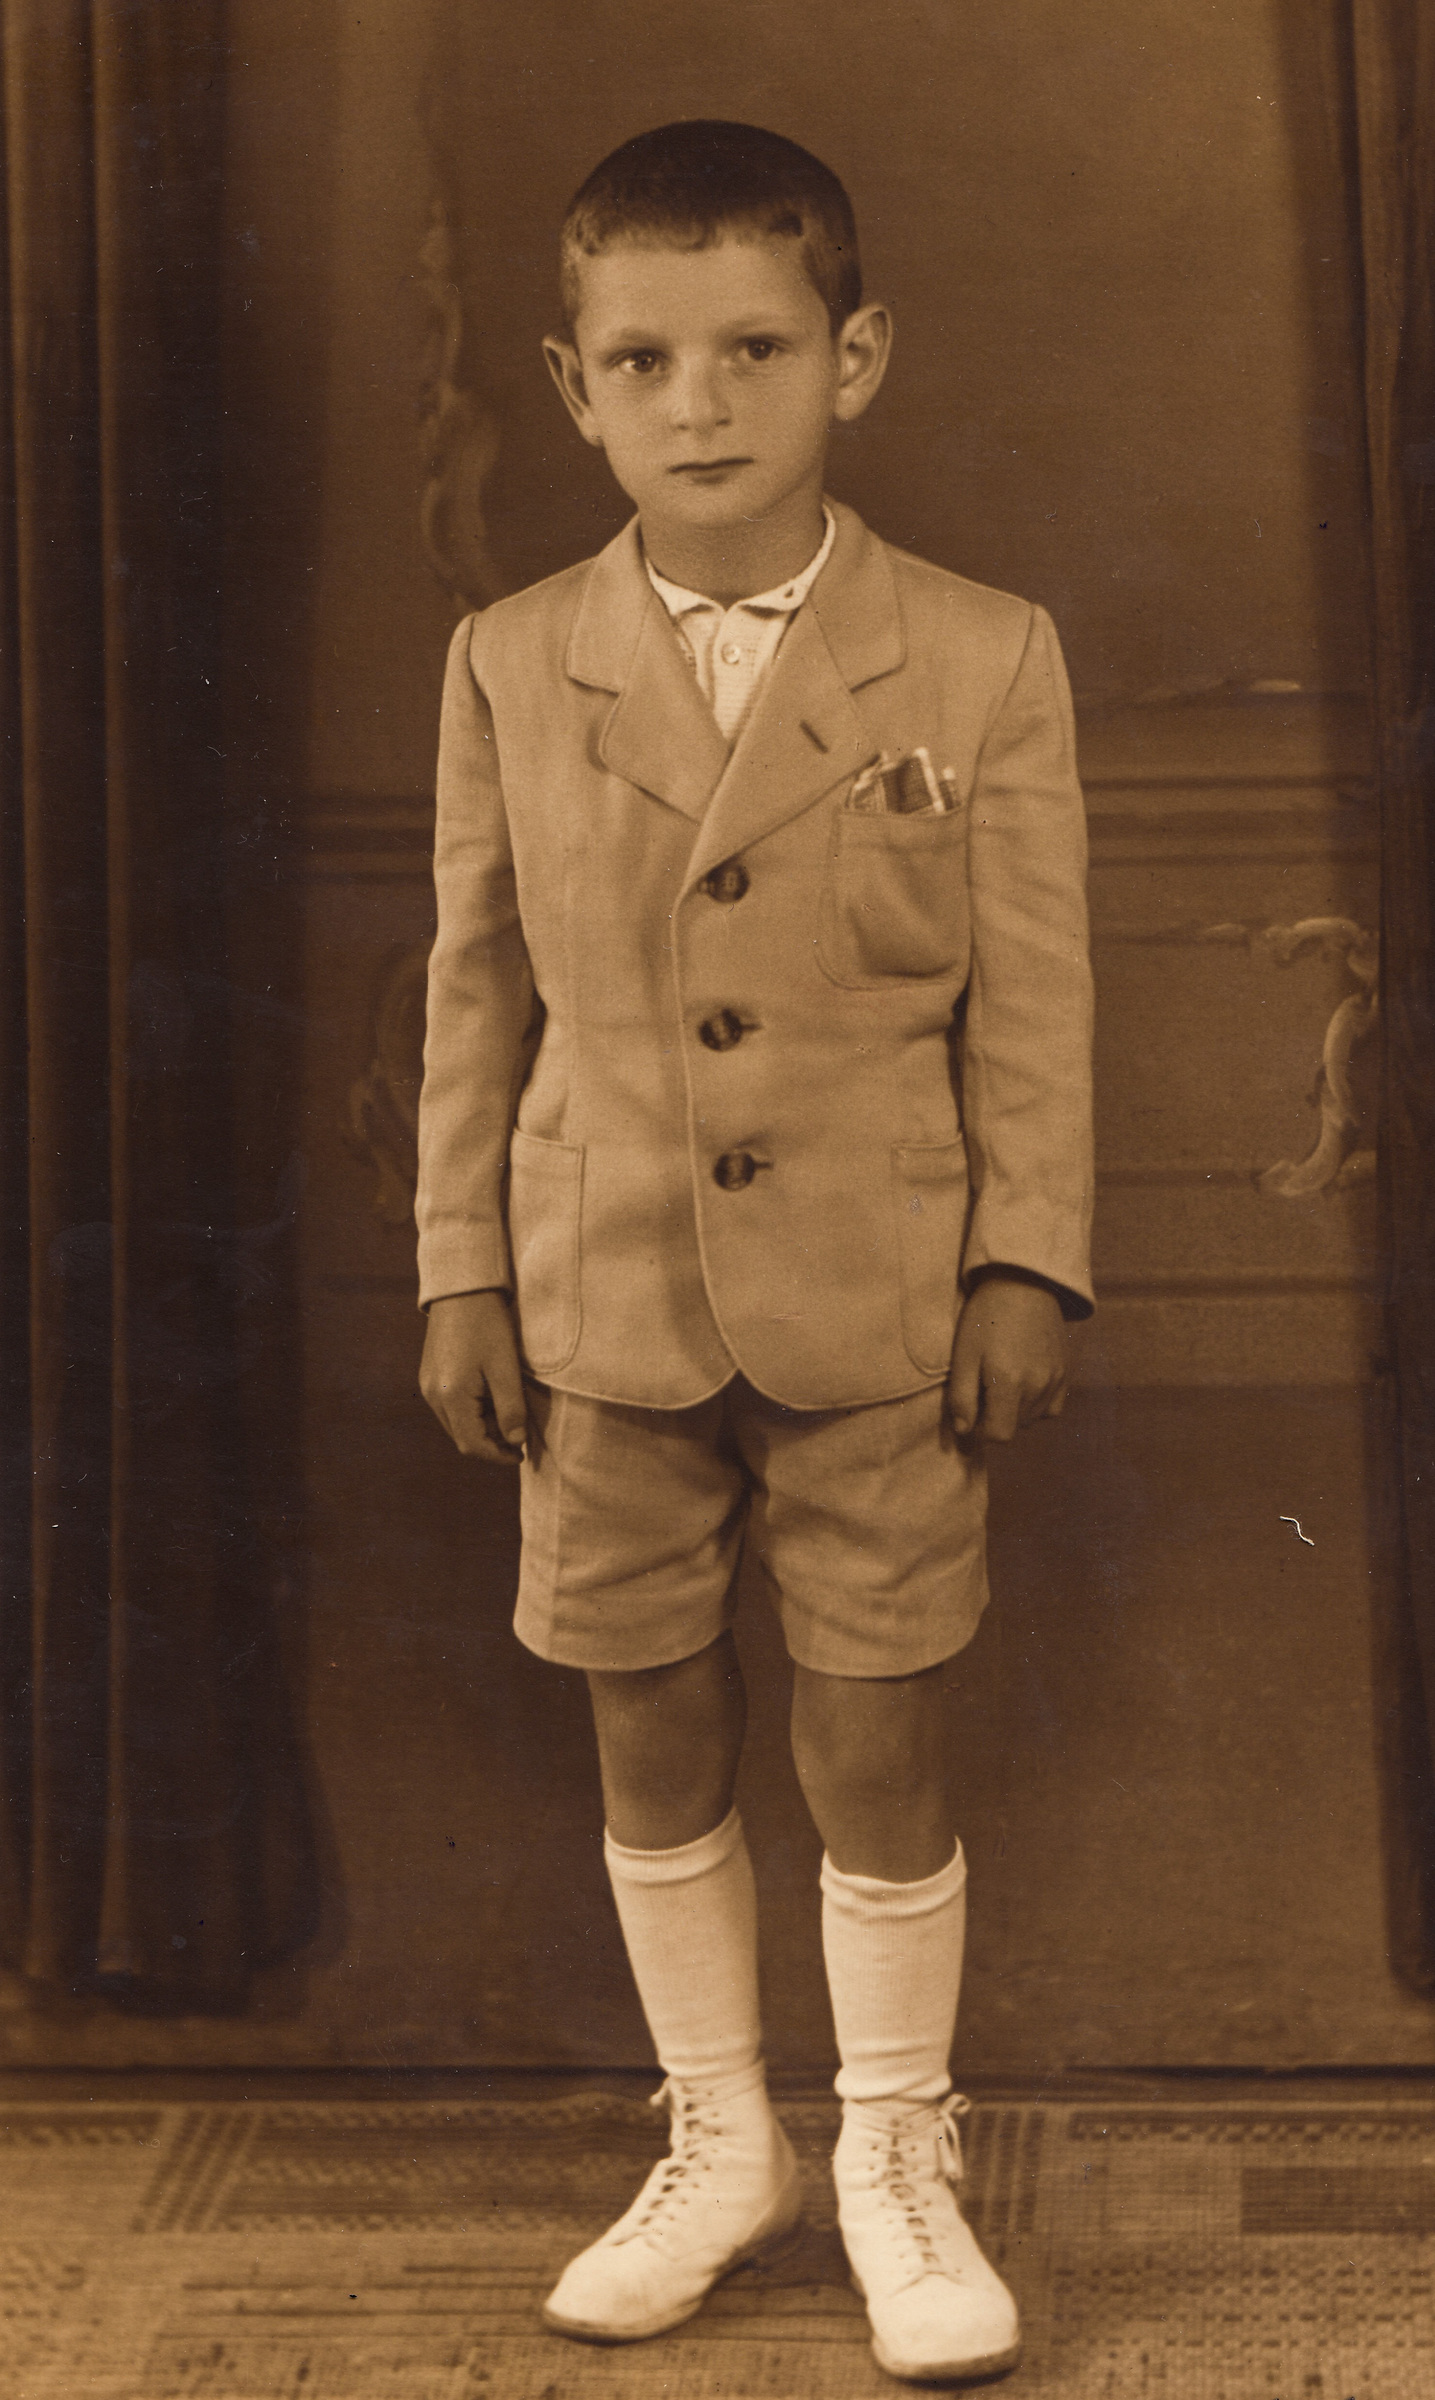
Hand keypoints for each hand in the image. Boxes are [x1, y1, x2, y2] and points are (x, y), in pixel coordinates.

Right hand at [420, 1290, 528, 1462]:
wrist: (461, 1288)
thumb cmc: (487, 1324)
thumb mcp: (506, 1367)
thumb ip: (511, 1408)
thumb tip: (515, 1442)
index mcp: (450, 1396)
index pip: (472, 1445)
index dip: (497, 1455)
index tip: (521, 1453)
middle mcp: (432, 1395)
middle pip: (462, 1437)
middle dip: (491, 1442)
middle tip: (519, 1433)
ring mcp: (428, 1385)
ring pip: (456, 1423)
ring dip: (482, 1426)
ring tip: (508, 1410)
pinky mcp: (430, 1375)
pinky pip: (451, 1406)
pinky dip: (472, 1410)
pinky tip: (491, 1394)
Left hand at [946, 1274, 1067, 1443]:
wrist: (1022, 1283)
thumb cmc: (986, 1316)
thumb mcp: (964, 1354)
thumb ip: (962, 1397)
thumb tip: (964, 1431)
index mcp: (1009, 1382)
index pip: (999, 1435)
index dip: (981, 1429)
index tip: (973, 1408)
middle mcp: (1038, 1385)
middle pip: (1016, 1427)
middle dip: (997, 1416)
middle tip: (984, 1386)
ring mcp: (1056, 1379)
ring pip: (1033, 1418)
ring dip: (1016, 1410)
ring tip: (1003, 1379)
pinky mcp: (1066, 1371)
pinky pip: (1053, 1407)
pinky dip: (1038, 1404)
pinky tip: (1024, 1383)